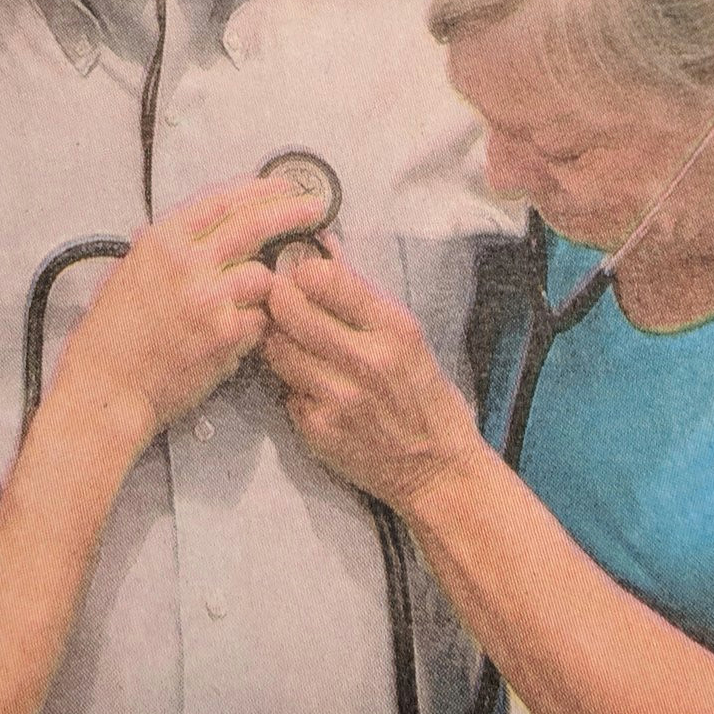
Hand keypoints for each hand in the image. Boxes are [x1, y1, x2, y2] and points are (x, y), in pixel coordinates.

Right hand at [55, 177, 328, 438]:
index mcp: (161, 242)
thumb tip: (196, 234)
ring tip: (250, 303)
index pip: (222, 202)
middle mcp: (188, 263)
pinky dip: (256, 325)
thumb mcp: (126, 275)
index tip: (284, 187)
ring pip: (263, 277)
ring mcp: (210, 298)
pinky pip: (260, 320)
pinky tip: (239, 335)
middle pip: (255, 226)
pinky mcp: (226, 335)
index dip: (260, 191)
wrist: (106, 389)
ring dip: (265, 286)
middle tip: (316, 209)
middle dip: (292, 213)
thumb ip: (164, 252)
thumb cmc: (109, 338)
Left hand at [262, 247, 477, 512]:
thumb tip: (322, 245)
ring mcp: (338, 397)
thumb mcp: (408, 335)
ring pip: (276, 348)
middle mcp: (366, 361)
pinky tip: (307, 382)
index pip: (324, 278)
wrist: (437, 469)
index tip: (301, 274)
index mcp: (394, 329)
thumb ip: (361, 293)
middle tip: (279, 300)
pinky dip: (289, 381)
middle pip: (288, 309)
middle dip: (277, 298)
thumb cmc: (425, 396)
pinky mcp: (316, 428)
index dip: (302, 271)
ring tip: (291, 340)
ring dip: (276, 338)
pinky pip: (284, 388)